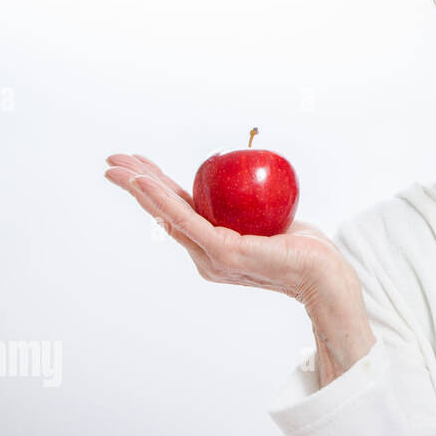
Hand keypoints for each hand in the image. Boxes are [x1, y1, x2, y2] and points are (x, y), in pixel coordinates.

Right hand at [103, 152, 355, 309]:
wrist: (324, 273)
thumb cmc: (305, 248)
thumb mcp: (271, 221)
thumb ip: (251, 209)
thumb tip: (247, 183)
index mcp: (213, 249)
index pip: (179, 214)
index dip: (157, 191)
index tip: (139, 168)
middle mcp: (205, 256)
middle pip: (164, 213)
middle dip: (136, 185)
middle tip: (111, 162)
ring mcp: (211, 257)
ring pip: (168, 214)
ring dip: (140, 188)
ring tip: (118, 167)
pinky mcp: (222, 253)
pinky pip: (186, 219)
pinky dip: (162, 199)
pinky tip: (145, 182)